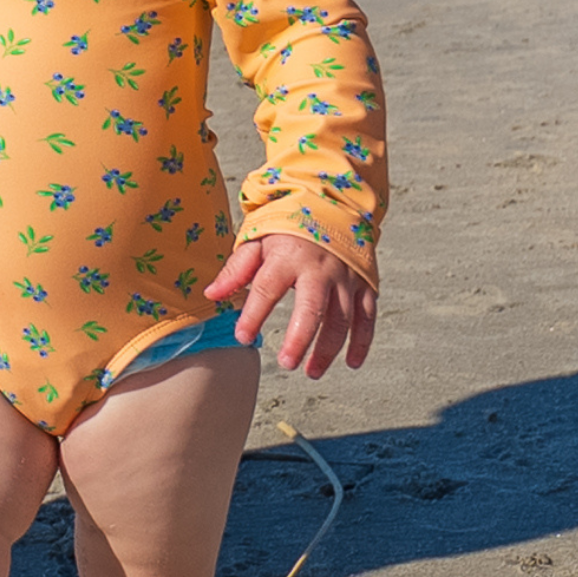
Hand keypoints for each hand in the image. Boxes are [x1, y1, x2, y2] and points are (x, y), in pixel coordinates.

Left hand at [201, 233, 375, 378]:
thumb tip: (211, 295)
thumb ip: (237, 269)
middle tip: (286, 364)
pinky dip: (362, 342)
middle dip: (300, 339)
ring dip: (328, 349)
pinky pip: (366, 317)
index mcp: (288, 257)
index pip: (267, 289)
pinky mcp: (366, 284)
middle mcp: (320, 268)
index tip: (241, 338)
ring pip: (342, 319)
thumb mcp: (257, 240)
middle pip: (312, 309)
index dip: (253, 315)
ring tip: (311, 372)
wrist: (332, 204)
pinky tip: (352, 363)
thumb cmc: (288, 228)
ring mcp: (346, 278)